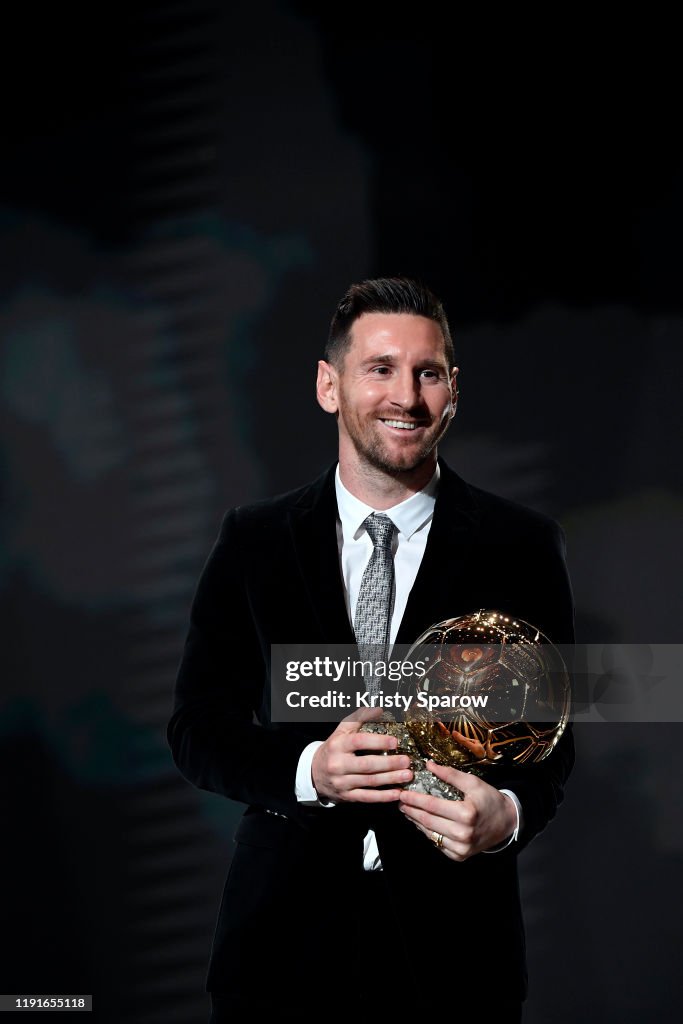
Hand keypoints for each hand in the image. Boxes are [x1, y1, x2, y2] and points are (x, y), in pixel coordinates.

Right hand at [311, 707, 412, 803]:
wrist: (314, 773)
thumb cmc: (334, 749)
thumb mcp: (341, 731)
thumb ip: (359, 719)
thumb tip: (378, 709)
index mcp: (338, 745)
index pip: (358, 742)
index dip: (377, 741)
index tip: (395, 742)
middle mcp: (338, 764)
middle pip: (366, 765)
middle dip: (389, 763)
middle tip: (406, 760)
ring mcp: (342, 782)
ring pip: (369, 782)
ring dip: (390, 779)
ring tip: (407, 775)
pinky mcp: (347, 796)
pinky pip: (367, 797)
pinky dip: (383, 796)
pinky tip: (397, 793)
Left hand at [398, 760, 517, 860]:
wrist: (506, 822)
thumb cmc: (489, 800)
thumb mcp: (473, 783)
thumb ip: (450, 774)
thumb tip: (429, 765)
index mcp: (466, 814)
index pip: (432, 806)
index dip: (414, 799)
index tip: (402, 793)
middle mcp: (463, 834)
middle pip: (427, 821)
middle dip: (411, 810)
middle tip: (400, 802)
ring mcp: (460, 848)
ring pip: (430, 834)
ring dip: (416, 821)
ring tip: (408, 811)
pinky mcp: (459, 856)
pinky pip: (437, 843)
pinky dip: (428, 832)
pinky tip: (422, 823)